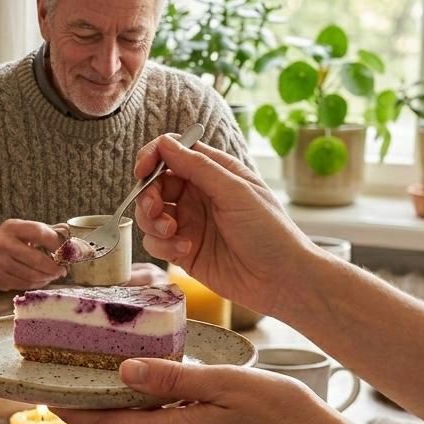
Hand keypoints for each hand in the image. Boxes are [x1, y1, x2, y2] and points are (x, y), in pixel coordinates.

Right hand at [0, 219, 65, 290]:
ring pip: (31, 275)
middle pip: (36, 259)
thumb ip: (44, 233)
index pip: (39, 233)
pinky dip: (36, 284)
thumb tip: (70, 239)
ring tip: (53, 275)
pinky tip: (41, 280)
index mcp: (12, 227)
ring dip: (47, 277)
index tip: (67, 251)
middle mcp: (3, 244)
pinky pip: (23, 285)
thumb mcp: (21, 230)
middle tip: (63, 270)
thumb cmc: (8, 241)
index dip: (56, 243)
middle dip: (54, 267)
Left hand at [56, 359, 375, 423]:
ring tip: (159, 378)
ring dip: (154, 412)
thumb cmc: (287, 416)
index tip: (47, 398)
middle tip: (102, 370)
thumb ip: (174, 380)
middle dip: (118, 404)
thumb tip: (125, 373)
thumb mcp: (228, 384)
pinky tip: (199, 404)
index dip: (76, 412)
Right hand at [131, 135, 318, 316]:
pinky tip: (185, 251)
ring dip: (152, 223)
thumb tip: (165, 143)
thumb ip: (198, 167)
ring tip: (173, 233)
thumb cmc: (269, 231)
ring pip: (150, 215)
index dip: (153, 158)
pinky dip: (162, 246)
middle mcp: (198, 196)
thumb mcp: (235, 192)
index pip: (173, 154)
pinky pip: (156, 243)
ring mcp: (189, 224)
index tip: (143, 171)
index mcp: (214, 173)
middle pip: (155, 185)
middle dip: (148, 196)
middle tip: (156, 210)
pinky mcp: (183, 252)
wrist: (280, 279)